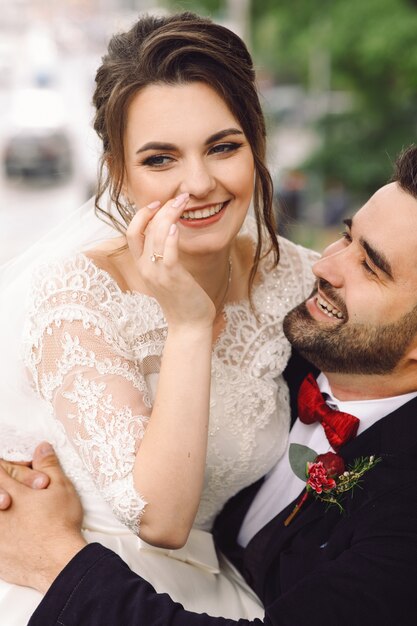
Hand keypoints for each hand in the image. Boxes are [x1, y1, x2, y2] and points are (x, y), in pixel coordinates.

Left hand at [0, 442, 85, 592]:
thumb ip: (49, 465)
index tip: (7, 472)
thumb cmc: (61, 523)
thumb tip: (42, 446)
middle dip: (2, 494)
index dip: (3, 469)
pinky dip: (4, 538)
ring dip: (2, 505)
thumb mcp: (61, 487)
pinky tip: (10, 537)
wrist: (59, 562)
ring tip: (9, 508)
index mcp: (12, 491)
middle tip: (9, 498)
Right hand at [127, 193, 215, 329]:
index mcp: (142, 266)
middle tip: (179, 197)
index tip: (158, 203)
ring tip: (183, 202)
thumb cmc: (183, 298)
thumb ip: (164, 255)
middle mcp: (145, 268)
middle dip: (160, 208)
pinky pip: (167, 253)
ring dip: (169, 215)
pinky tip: (177, 226)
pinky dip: (170, 237)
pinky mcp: (172, 278)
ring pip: (155, 236)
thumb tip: (169, 233)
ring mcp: (157, 274)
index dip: (142, 214)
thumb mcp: (168, 274)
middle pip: (143, 229)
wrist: (189, 324)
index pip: (132, 232)